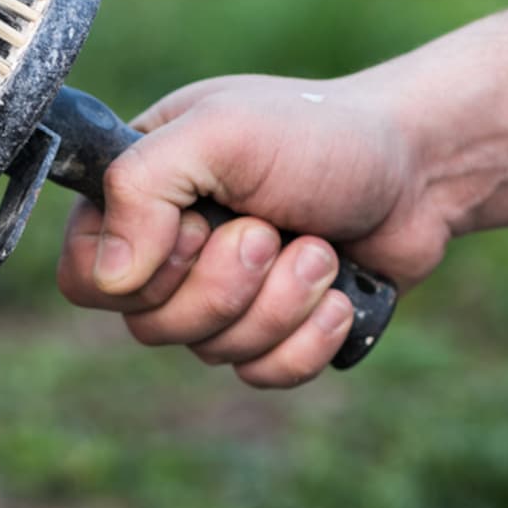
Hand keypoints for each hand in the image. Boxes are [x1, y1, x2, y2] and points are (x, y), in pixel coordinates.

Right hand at [55, 72, 452, 387]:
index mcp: (141, 196)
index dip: (140, 273)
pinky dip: (307, 340)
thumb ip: (143, 188)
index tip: (198, 227)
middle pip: (151, 327)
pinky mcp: (276, 332)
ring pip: (212, 353)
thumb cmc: (319, 134)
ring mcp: (224, 297)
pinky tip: (337, 298)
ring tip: (319, 248)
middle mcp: (172, 251)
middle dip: (227, 284)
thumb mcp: (222, 132)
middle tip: (272, 229)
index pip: (86, 277)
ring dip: (279, 303)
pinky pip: (263, 375)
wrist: (421, 167)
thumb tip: (111, 280)